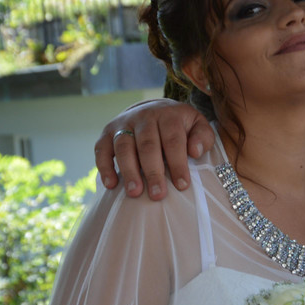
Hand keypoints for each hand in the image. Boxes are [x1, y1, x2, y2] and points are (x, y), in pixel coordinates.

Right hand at [94, 99, 215, 198]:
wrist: (153, 109)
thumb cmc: (180, 125)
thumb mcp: (197, 125)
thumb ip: (203, 137)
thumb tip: (195, 152)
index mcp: (169, 115)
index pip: (173, 140)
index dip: (178, 163)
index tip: (182, 186)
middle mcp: (144, 116)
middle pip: (148, 145)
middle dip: (153, 172)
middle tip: (158, 195)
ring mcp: (123, 123)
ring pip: (124, 147)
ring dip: (129, 171)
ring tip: (135, 193)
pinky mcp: (107, 132)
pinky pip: (101, 149)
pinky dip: (104, 167)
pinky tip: (111, 185)